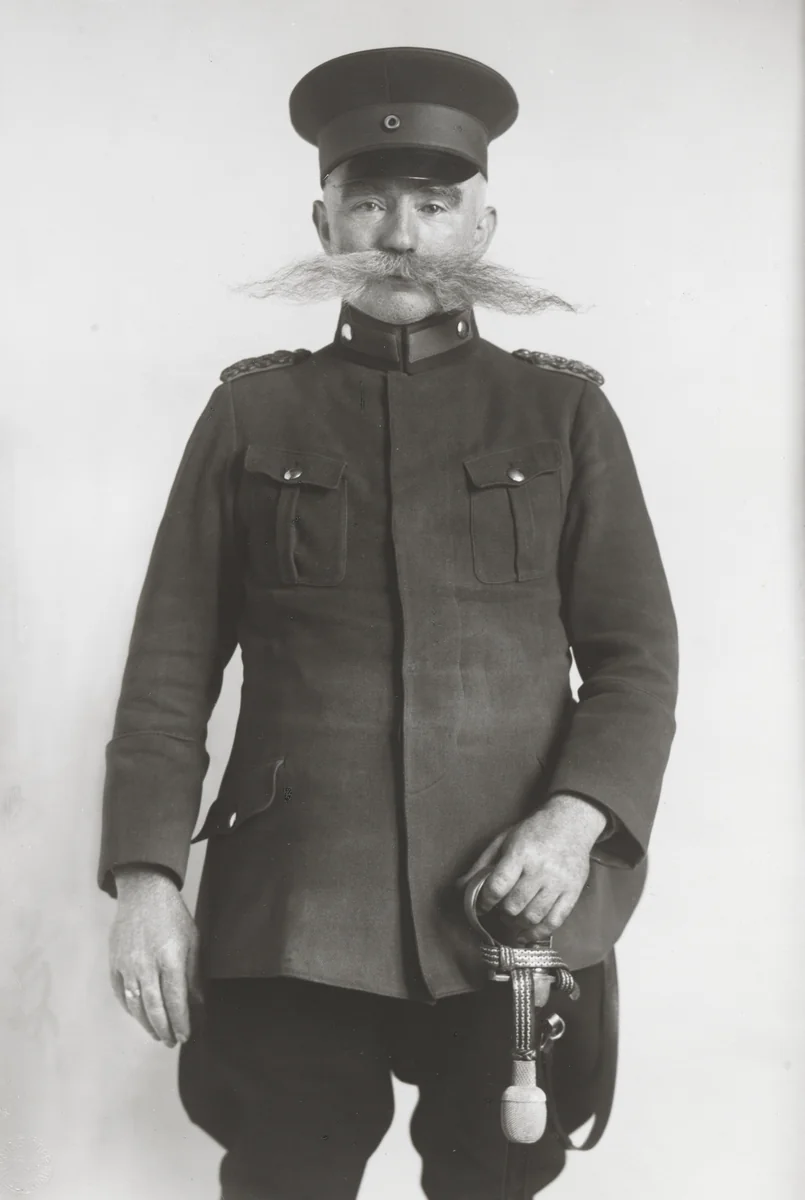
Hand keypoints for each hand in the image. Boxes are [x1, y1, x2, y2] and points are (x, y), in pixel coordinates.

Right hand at [109, 865, 202, 1046]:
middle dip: (164, 1029)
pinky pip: (121, 994)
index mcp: (170, 958)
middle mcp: (147, 964)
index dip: (181, 1022)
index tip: (185, 1036)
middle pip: (154, 1008)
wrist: (143, 893)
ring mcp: (127, 965)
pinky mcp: (115, 963)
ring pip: (136, 1005)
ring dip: (147, 1024)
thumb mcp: (192, 941)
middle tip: (171, 1042)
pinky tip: (140, 1017)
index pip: (176, 1000)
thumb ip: (192, 974)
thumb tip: (197, 1004)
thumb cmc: (173, 917)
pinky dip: (131, 1009)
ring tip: (157, 1034)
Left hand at [457, 795, 606, 944]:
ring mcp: (558, 882)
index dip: (485, 901)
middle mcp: (541, 869)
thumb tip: (460, 887)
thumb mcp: (503, 840)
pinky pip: (554, 922)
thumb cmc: (533, 831)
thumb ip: (481, 865)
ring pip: (532, 917)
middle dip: (501, 912)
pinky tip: (526, 935)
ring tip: (512, 917)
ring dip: (517, 923)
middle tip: (499, 908)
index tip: (482, 905)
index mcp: (521, 853)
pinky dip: (538, 933)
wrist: (570, 821)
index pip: (497, 886)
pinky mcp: (573, 892)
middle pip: (514, 905)